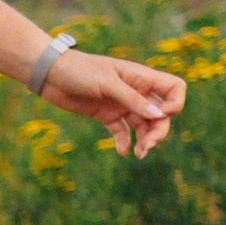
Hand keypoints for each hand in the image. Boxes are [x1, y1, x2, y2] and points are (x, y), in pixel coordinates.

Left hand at [39, 50, 183, 158]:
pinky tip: (122, 151)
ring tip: (138, 153)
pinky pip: (122, 131)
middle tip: (148, 146)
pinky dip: (124, 141)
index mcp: (141, 77)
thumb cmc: (79, 71)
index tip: (159, 115)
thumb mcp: (107, 84)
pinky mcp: (106, 115)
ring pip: (143, 125)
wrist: (50, 75)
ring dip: (145, 139)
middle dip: (159, 130)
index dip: (174, 104)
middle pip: (161, 113)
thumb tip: (159, 116)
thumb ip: (132, 99)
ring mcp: (121, 104)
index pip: (175, 89)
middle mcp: (136, 91)